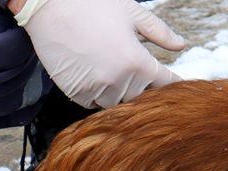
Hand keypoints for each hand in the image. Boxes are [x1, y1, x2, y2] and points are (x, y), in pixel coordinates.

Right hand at [16, 0, 185, 107]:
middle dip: (143, 86)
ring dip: (119, 92)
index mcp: (139, 63)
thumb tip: (181, 45)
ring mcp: (97, 88)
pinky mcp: (76, 92)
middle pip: (142, 96)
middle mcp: (120, 80)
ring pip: (118, 102)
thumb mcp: (132, 13)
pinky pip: (94, 103)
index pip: (166, 84)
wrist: (47, 5)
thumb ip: (160, 32)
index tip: (174, 84)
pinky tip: (94, 76)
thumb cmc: (91, 4)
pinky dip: (98, 95)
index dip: (172, 83)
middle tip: (133, 70)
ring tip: (112, 71)